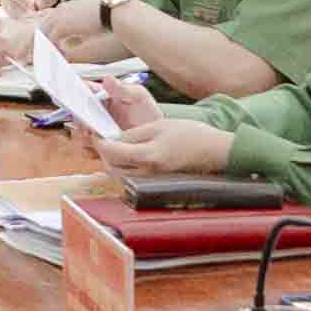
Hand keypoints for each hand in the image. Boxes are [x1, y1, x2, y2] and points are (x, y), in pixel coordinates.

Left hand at [100, 107, 235, 179]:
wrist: (215, 152)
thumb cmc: (191, 135)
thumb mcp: (159, 126)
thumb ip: (132, 134)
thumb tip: (112, 139)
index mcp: (148, 156)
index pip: (111, 152)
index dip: (99, 142)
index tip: (96, 134)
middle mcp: (148, 174)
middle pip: (111, 168)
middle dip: (103, 154)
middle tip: (103, 139)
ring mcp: (152, 181)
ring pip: (119, 176)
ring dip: (112, 162)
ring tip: (115, 147)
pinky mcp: (156, 184)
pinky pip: (131, 178)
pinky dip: (124, 168)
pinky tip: (128, 156)